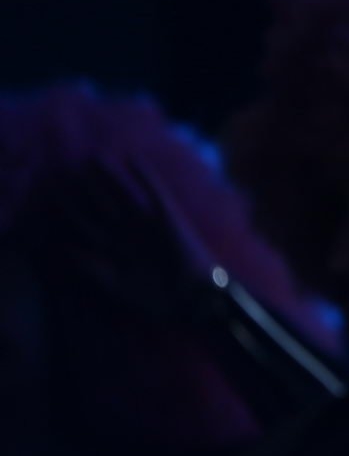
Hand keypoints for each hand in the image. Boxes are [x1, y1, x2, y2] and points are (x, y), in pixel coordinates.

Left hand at [51, 154, 219, 322]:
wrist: (190, 296)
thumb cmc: (153, 297)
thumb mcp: (114, 285)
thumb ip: (90, 267)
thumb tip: (63, 249)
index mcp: (111, 249)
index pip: (85, 225)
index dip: (68, 210)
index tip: (50, 194)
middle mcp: (125, 232)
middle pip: (99, 206)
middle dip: (82, 190)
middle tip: (64, 170)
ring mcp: (145, 222)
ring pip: (121, 194)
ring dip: (108, 177)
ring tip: (93, 158)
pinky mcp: (166, 215)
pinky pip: (153, 190)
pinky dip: (143, 175)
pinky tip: (132, 158)